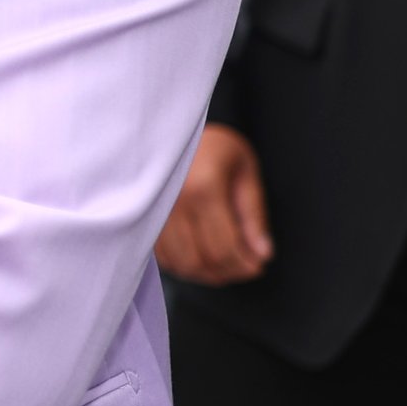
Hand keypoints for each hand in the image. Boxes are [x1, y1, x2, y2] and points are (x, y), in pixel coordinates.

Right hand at [155, 123, 272, 283]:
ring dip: (207, 274)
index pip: (224, 246)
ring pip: (180, 264)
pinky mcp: (144, 219)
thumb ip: (254, 215)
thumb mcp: (245, 172)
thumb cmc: (216, 148)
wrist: (176, 131)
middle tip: (246, 269)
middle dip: (228, 273)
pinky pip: (164, 258)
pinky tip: (203, 258)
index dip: (244, 265)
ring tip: (227, 266)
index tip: (259, 266)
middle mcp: (173, 202)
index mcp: (202, 187)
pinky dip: (186, 267)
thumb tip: (262, 255)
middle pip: (201, 260)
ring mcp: (154, 212)